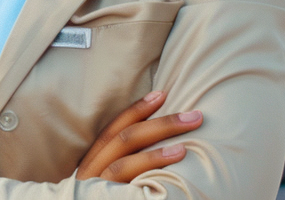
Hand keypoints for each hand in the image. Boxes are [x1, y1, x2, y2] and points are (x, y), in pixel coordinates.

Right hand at [75, 91, 202, 182]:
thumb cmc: (103, 196)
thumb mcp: (107, 180)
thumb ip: (123, 162)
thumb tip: (159, 141)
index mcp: (91, 162)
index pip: (113, 129)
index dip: (137, 110)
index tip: (162, 94)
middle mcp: (91, 174)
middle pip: (123, 140)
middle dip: (159, 125)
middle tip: (194, 117)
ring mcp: (98, 190)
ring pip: (123, 166)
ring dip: (155, 156)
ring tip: (184, 149)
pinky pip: (127, 194)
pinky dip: (146, 184)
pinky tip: (168, 184)